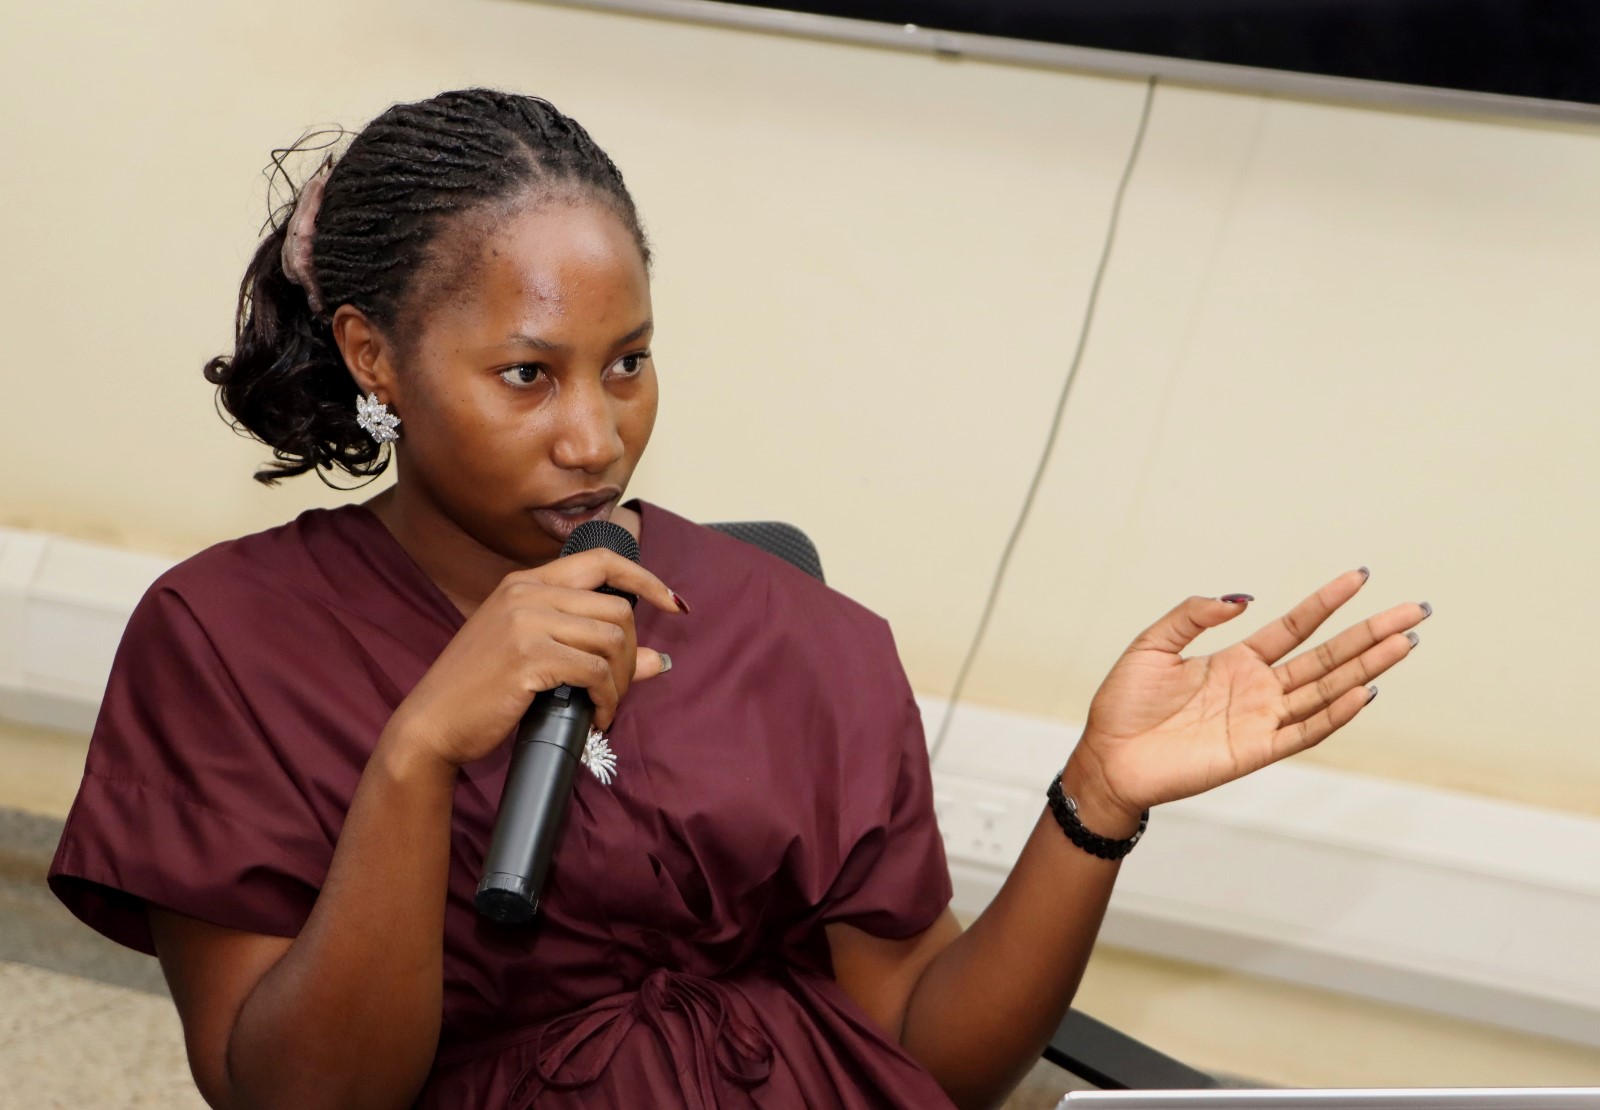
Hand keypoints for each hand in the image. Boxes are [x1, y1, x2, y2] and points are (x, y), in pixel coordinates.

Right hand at [385, 548, 681, 769]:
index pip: (602, 560)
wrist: (431, 724)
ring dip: (621, 681)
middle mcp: (526, 592)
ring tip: (605, 705)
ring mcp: (526, 621)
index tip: (674, 605)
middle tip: (620, 687)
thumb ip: (593, 649)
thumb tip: (660, 660)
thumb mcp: (537, 658)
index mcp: (525, 582)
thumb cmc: (479, 692)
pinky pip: (596, 672)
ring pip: (612, 640)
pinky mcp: (529, 657)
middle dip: (632, 653)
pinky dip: (607, 699)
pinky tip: (596, 717)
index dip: (646, 580)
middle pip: (617, 609)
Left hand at [1067, 570, 1427, 824]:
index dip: (1327, 602)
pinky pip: (1304, 732)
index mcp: (1237, 661)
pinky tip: (1365, 692)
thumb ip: (1194, 615)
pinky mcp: (1254, 751)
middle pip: (1327, 657)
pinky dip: (1336, 715)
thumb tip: (1243, 598)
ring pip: (1326, 690)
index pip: (1295, 626)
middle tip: (1415, 611)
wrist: (1107, 758)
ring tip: (1404, 644)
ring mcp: (1260, 720)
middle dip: (1371, 634)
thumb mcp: (1152, 644)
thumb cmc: (1124, 704)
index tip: (1360, 576)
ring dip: (1367, 668)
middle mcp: (1258, 689)